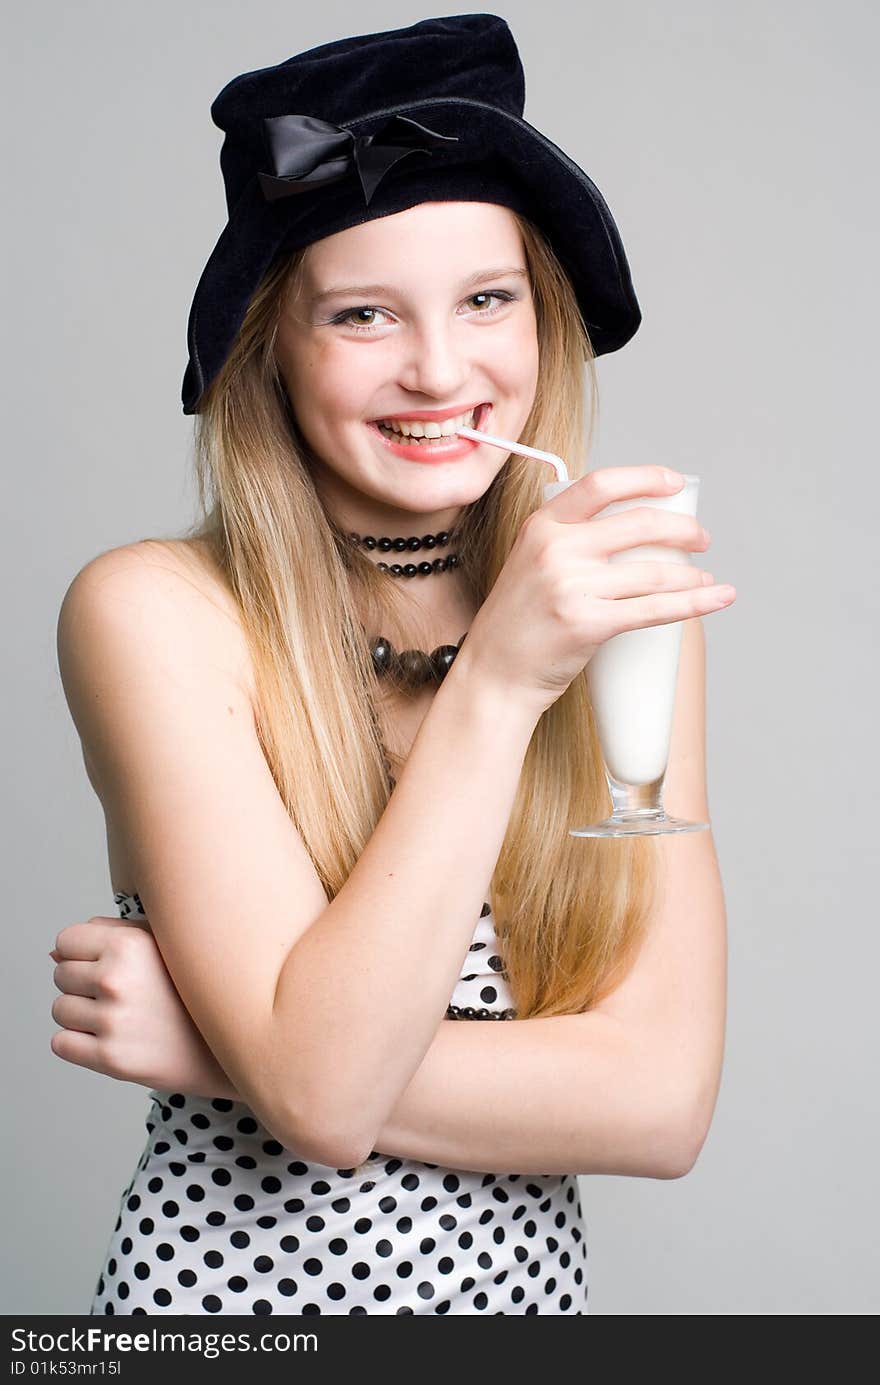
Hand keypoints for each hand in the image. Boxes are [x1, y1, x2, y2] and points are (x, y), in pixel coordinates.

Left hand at [49, 916, 231, 1096]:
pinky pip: (61, 1043)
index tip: (102, 963)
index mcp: (128, 944)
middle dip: (82, 983)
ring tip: (118, 1016)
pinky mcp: (110, 1058)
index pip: (65, 941)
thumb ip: (110, 934)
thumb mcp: (161, 943)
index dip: (81, 952)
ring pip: (59, 1009)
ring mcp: (112, 1021)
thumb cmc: (191, 989)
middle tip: (119, 994)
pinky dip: (78, 1043)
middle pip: (60, 975)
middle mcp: (117, 979)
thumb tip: (54, 954)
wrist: (225, 1045)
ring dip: (80, 1014)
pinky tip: (110, 1038)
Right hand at [461, 465, 734, 714]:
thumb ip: (567, 538)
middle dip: (683, 529)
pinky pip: (654, 610)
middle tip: (701, 539)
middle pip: (640, 524)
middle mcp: (555, 550)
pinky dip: (694, 603)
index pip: (601, 485)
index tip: (674, 482)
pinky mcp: (586, 624)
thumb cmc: (517, 623)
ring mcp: (570, 587)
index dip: (646, 478)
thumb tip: (632, 526)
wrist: (494, 675)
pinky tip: (716, 597)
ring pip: (653, 572)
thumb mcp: (529, 562)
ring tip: (704, 578)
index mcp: (541, 526)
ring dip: (691, 574)